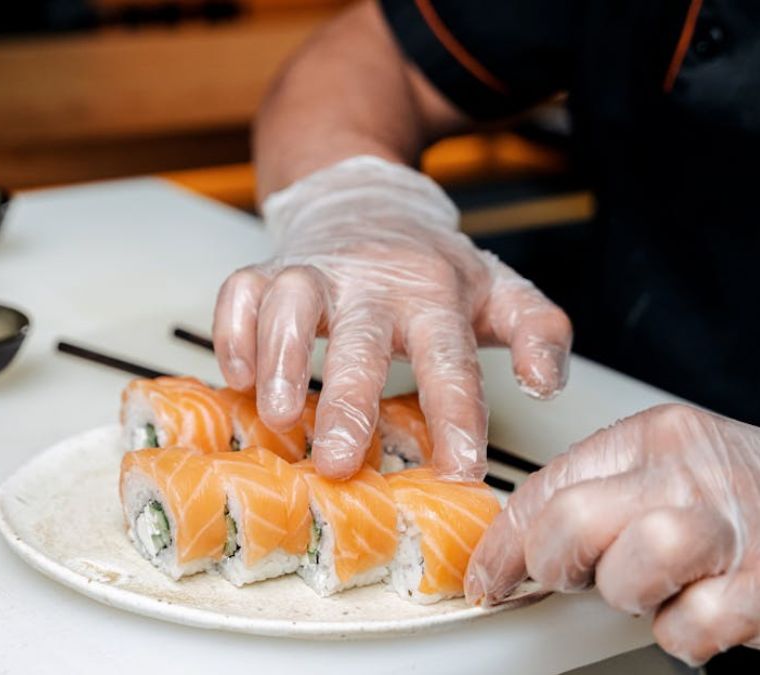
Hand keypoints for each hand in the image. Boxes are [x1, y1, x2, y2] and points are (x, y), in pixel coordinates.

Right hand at [213, 156, 570, 479]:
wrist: (371, 202)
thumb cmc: (434, 267)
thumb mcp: (503, 292)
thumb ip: (540, 333)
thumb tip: (545, 383)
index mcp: (435, 295)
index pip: (449, 358)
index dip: (456, 415)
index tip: (460, 470)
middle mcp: (372, 281)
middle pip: (360, 338)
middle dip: (348, 401)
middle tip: (338, 461)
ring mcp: (315, 272)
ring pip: (290, 301)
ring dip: (279, 358)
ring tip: (277, 416)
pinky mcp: (270, 269)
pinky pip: (239, 291)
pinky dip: (232, 332)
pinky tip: (237, 376)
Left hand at [466, 403, 759, 665]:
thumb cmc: (748, 494)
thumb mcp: (670, 468)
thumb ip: (599, 491)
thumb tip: (515, 546)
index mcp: (655, 436)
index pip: (546, 486)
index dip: (504, 543)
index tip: (488, 576)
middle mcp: (692, 473)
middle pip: (574, 521)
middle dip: (556, 564)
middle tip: (575, 577)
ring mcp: (733, 529)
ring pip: (633, 567)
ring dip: (629, 594)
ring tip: (653, 589)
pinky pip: (694, 626)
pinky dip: (686, 634)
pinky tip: (701, 612)